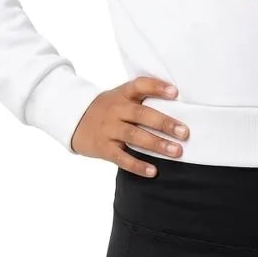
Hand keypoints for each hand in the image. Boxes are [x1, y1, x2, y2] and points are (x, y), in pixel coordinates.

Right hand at [69, 76, 188, 176]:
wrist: (73, 119)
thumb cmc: (107, 108)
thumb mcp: (119, 96)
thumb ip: (141, 98)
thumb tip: (176, 104)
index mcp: (122, 94)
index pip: (139, 85)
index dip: (157, 87)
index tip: (175, 92)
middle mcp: (116, 110)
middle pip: (141, 114)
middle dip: (164, 123)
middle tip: (184, 132)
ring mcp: (109, 129)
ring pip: (134, 136)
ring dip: (157, 144)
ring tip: (176, 151)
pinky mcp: (103, 147)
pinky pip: (122, 158)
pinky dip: (138, 165)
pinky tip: (153, 171)